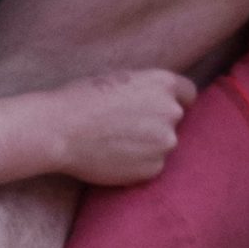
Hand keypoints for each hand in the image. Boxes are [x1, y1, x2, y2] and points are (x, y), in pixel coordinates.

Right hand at [48, 68, 197, 185]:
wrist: (60, 130)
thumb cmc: (81, 99)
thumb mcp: (121, 79)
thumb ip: (147, 90)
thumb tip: (158, 99)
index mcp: (163, 83)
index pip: (188, 93)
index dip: (175, 100)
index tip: (161, 108)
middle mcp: (171, 111)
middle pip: (174, 120)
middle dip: (156, 123)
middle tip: (125, 128)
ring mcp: (165, 142)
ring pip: (162, 144)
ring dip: (147, 146)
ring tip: (114, 143)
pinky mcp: (154, 168)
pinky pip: (152, 166)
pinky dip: (137, 165)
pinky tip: (113, 158)